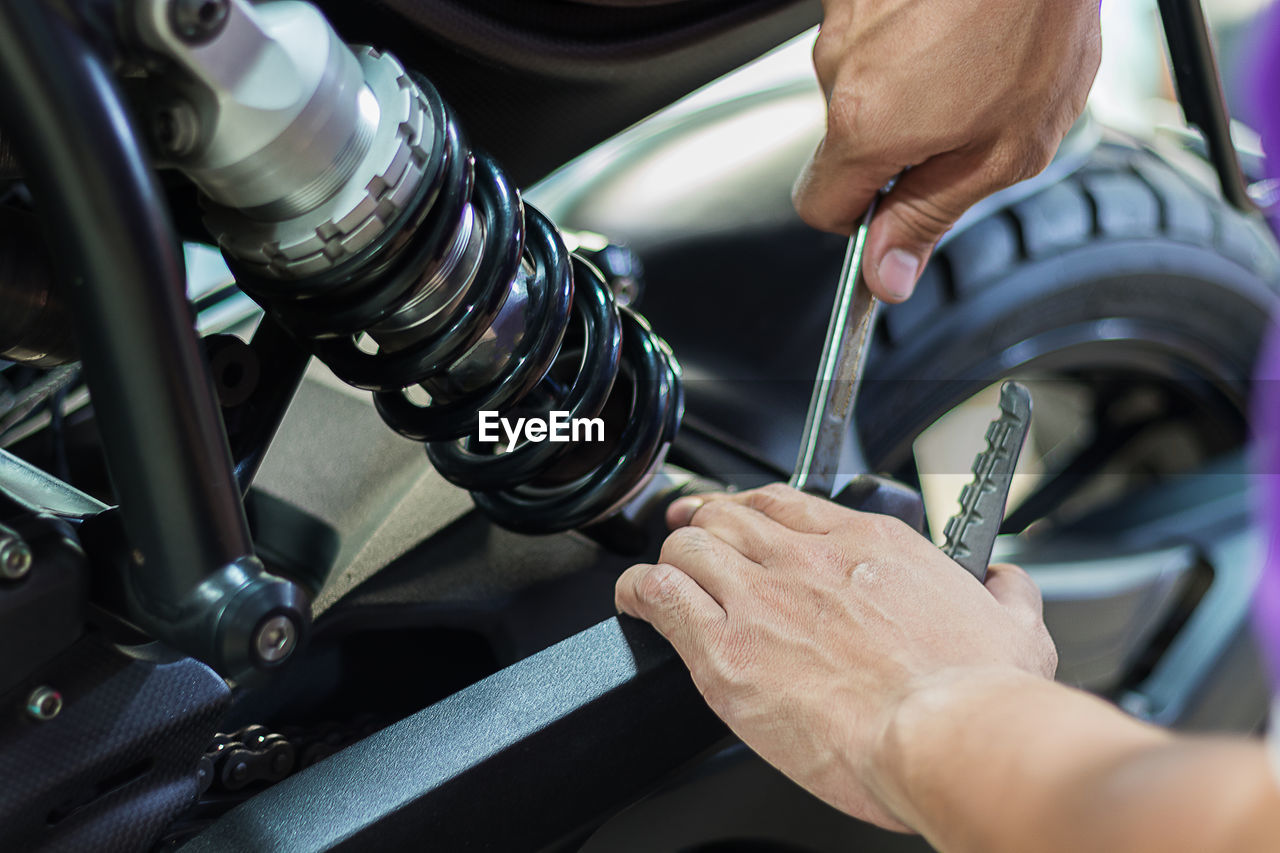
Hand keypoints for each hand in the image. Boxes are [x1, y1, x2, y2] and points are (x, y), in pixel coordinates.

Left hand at [615, 484, 1055, 830]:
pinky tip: (635, 598)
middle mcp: (807, 561)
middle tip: (692, 536)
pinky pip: (659, 594)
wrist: (948, 736)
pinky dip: (638, 590)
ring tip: (667, 573)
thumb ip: (1004, 595)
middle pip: (729, 515)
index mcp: (868, 547)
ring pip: (690, 545)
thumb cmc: (976, 693)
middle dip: (706, 524)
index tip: (743, 517)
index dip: (752, 506)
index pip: (786, 502)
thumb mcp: (1017, 628)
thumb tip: (1005, 585)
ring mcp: (763, 598)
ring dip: (675, 557)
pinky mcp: (728, 648)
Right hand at [794, 0, 1100, 301]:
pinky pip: (872, 34)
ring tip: (973, 52)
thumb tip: (885, 277)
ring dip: (908, 82)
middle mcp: (838, 73)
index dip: (858, 217)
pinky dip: (909, 36)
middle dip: (897, 139)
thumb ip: (932, 215)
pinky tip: (958, 21)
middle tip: (966, 113)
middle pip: (844, 141)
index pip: (819, 207)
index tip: (897, 204)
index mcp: (868, 127)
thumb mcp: (1004, 148)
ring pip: (860, 83)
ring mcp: (842, 23)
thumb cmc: (1033, 23)